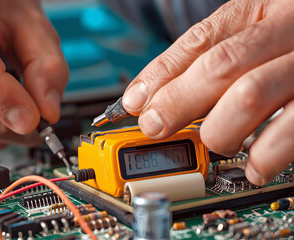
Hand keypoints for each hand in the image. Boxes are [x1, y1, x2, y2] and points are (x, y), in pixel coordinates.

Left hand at [121, 0, 293, 184]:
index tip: (132, 103)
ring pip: (251, 95)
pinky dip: (265, 155)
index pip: (200, 40)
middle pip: (221, 66)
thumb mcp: (253, 33)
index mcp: (263, 9)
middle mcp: (290, 30)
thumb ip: (205, 58)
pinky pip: (293, 130)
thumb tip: (146, 97)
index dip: (160, 75)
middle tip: (156, 127)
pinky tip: (253, 165)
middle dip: (177, 102)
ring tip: (214, 143)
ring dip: (219, 129)